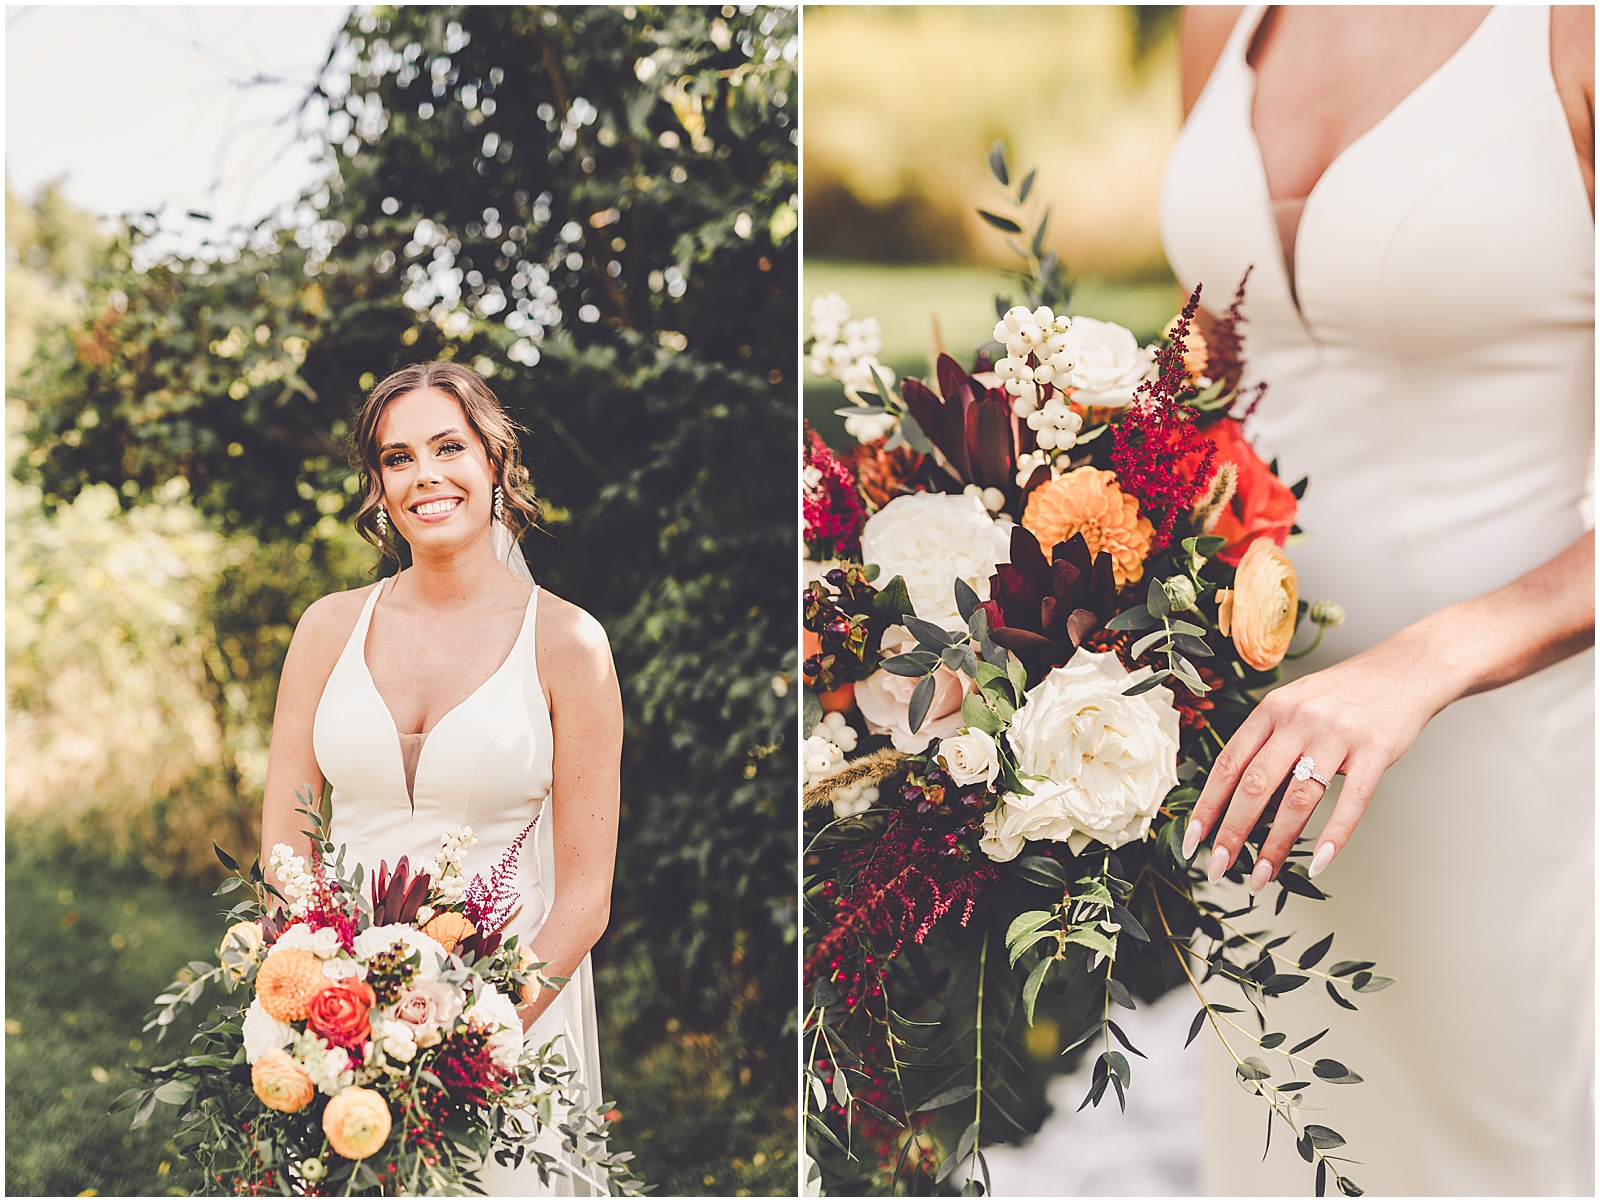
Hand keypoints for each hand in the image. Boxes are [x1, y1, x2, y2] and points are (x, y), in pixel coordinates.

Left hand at [1181, 634, 1449, 890]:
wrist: (1406, 668)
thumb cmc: (1344, 693)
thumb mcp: (1295, 702)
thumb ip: (1267, 740)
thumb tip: (1236, 795)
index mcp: (1272, 709)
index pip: (1229, 763)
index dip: (1208, 804)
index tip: (1192, 838)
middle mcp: (1298, 720)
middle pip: (1255, 785)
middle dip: (1232, 831)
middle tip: (1218, 867)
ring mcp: (1337, 735)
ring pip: (1298, 799)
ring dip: (1276, 844)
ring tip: (1260, 876)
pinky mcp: (1375, 751)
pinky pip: (1352, 801)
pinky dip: (1334, 836)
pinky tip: (1320, 864)